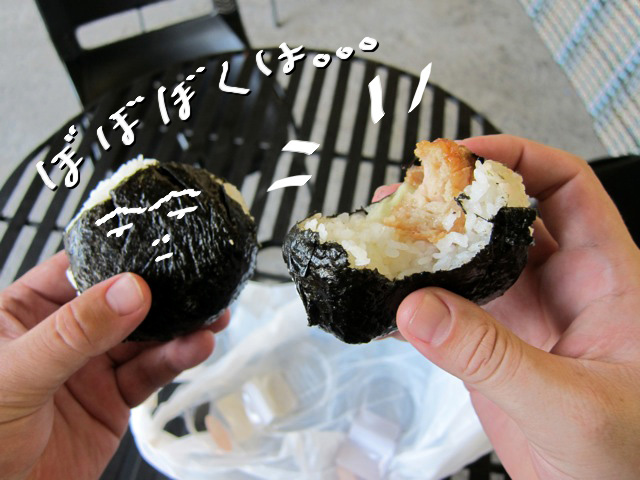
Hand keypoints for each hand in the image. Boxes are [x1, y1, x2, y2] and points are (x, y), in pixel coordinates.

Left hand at [0, 252, 228, 478]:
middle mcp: (64, 334)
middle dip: (163, 292)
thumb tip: (128, 291)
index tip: (159, 249)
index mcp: (26, 312)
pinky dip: (177, 359)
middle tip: (198, 282)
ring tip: (210, 316)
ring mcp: (91, 367)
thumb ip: (74, 332)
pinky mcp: (113, 399)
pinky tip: (196, 347)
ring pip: (145, 337)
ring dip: (180, 326)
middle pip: (122, 301)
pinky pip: (150, 373)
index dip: (119, 257)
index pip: (78, 270)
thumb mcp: (18, 374)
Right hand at [390, 135, 639, 478]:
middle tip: (408, 193)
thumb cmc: (630, 462)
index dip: (519, 157)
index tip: (463, 155)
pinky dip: (421, 296)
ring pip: (476, 258)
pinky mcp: (497, 347)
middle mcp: (564, 287)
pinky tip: (392, 292)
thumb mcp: (566, 404)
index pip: (568, 188)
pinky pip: (454, 307)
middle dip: (459, 197)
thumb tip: (419, 309)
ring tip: (389, 230)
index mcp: (608, 279)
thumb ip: (491, 356)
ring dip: (433, 243)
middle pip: (509, 215)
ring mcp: (527, 316)